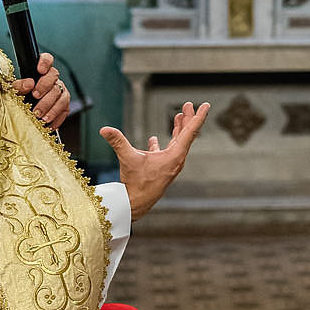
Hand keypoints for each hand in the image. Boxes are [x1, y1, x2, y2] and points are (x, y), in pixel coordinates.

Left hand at [14, 53, 70, 131]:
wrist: (25, 113)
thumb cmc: (20, 98)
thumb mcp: (15, 91)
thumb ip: (19, 86)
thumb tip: (29, 84)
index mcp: (41, 71)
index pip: (47, 59)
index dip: (45, 62)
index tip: (40, 70)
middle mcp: (53, 80)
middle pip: (54, 78)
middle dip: (45, 88)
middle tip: (35, 97)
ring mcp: (61, 92)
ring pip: (62, 96)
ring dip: (51, 107)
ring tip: (40, 117)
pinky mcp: (64, 106)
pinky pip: (65, 111)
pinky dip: (56, 118)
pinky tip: (48, 124)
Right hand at [99, 101, 209, 219]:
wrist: (135, 205)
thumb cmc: (136, 184)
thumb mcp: (128, 158)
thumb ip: (117, 141)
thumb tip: (104, 129)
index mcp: (175, 156)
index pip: (191, 131)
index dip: (198, 117)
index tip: (206, 105)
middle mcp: (176, 160)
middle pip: (186, 135)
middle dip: (188, 119)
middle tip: (188, 105)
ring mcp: (170, 165)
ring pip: (177, 143)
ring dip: (178, 129)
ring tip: (179, 116)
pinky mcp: (161, 170)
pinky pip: (166, 152)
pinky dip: (162, 144)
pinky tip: (153, 140)